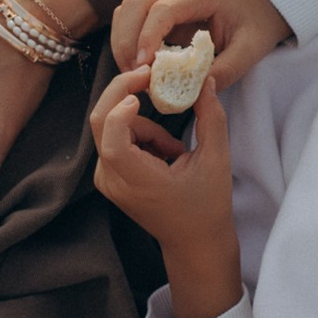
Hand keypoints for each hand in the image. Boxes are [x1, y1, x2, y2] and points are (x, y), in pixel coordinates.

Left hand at [91, 67, 243, 317]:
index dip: (122, 107)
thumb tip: (206, 80)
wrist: (194, 243)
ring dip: (144, 125)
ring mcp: (107, 179)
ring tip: (176, 151)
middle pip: (100, 122)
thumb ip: (211, 117)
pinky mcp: (109, 176)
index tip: (146, 86)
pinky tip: (165, 156)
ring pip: (113, 128)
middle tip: (149, 74)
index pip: (113, 137)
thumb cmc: (207, 206)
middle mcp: (113, 180)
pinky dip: (140, 136)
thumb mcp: (216, 160)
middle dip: (123, 92)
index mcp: (137, 180)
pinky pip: (117, 140)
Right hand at [110, 0, 293, 91]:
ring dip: (122, 42)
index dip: (147, 37)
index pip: (163, 9)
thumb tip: (192, 93)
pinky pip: (129, 18)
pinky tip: (136, 66)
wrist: (256, 12)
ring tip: (132, 74)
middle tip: (132, 76)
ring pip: (126, 10)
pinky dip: (126, 41)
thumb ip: (223, 71)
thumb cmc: (254, 29)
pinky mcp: (154, 3)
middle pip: (135, 4)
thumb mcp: (248, 53)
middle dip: (127, 41)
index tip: (143, 68)